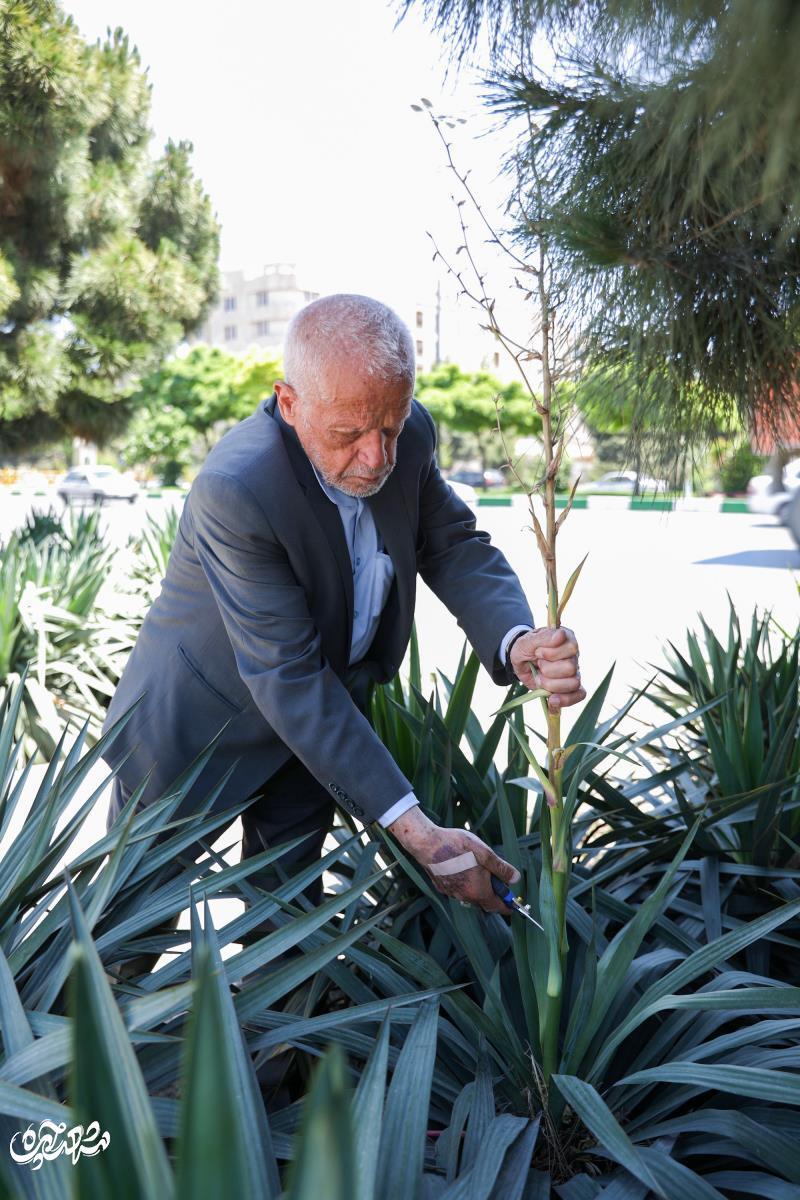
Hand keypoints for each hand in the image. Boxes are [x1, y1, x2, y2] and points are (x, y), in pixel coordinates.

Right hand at [386, 807, 519, 913]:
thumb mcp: (484, 853)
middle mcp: (464, 896)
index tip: (514, 906)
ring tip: (479, 868)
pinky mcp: (442, 887)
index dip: (507, 906)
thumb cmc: (456, 845)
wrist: (426, 843)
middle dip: (493, 894)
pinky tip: (462, 868)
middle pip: (484, 901)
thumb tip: (516, 878)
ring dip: (478, 888)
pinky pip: (458, 890)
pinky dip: (465, 884)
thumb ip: (501, 868)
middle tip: (498, 880)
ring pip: (470, 896)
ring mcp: (451, 893)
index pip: (497, 907)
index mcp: (478, 891)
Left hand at [510, 626, 584, 712]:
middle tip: (538, 666)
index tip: (538, 652)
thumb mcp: (527, 641)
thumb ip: (544, 637)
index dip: (552, 653)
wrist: (520, 662)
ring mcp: (574, 672)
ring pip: (573, 683)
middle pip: (571, 668)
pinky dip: (565, 700)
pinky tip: (552, 700)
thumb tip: (561, 635)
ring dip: (551, 684)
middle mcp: (573, 655)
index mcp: (567, 639)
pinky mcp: (571, 687)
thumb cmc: (526, 649)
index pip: (571, 648)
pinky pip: (579, 695)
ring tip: (540, 679)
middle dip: (548, 670)